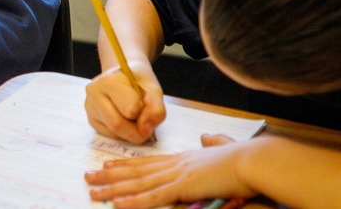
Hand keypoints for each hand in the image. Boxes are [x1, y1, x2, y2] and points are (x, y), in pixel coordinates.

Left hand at [84, 134, 254, 207]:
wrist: (252, 160)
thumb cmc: (242, 159)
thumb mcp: (222, 149)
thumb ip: (211, 144)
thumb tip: (205, 138)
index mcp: (182, 159)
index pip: (146, 162)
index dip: (124, 164)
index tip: (106, 165)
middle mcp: (174, 165)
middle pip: (135, 171)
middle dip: (109, 176)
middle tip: (87, 178)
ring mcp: (176, 175)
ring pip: (137, 184)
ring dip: (113, 189)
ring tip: (93, 192)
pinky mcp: (183, 187)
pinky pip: (153, 197)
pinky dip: (134, 201)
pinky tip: (118, 204)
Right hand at [85, 61, 164, 143]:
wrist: (125, 78)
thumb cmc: (139, 83)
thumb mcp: (155, 92)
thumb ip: (156, 110)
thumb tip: (144, 131)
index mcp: (109, 81)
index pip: (129, 110)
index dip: (144, 114)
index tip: (147, 107)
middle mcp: (94, 92)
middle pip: (117, 125)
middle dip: (136, 132)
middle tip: (146, 128)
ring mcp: (89, 106)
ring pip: (113, 132)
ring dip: (130, 133)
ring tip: (134, 120)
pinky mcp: (90, 119)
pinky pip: (109, 136)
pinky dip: (122, 134)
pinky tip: (124, 121)